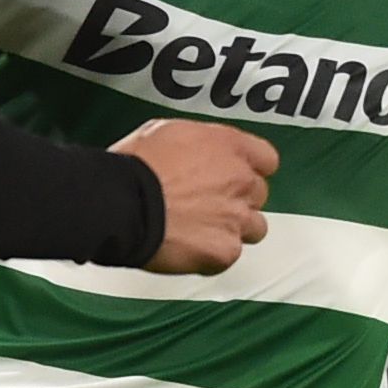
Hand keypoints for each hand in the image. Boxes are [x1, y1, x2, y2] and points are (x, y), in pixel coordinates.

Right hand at [116, 119, 278, 274]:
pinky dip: (212, 255)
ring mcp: (237, 218)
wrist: (122, 203)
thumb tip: (193, 148)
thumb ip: (196, 142)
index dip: (250, 169)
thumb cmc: (135, 167)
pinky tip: (188, 247)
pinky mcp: (225, 251)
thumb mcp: (165, 132)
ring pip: (254, 228)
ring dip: (232, 229)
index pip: (266, 159)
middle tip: (208, 204)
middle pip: (258, 195)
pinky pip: (229, 255)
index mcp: (229, 146)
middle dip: (238, 200)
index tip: (237, 175)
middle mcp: (241, 181)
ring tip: (201, 230)